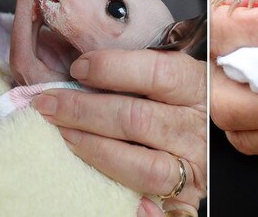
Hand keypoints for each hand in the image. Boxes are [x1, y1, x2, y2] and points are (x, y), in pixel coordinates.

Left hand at [31, 49, 206, 215]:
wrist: (206, 140)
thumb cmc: (183, 103)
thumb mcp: (174, 79)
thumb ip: (140, 70)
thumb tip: (83, 66)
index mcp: (199, 87)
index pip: (158, 73)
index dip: (114, 69)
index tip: (80, 67)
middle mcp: (199, 125)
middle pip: (137, 118)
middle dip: (84, 110)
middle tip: (50, 103)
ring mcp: (193, 161)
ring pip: (139, 162)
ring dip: (91, 146)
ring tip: (63, 132)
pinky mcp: (185, 191)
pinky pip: (144, 190)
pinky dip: (116, 178)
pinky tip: (88, 162)